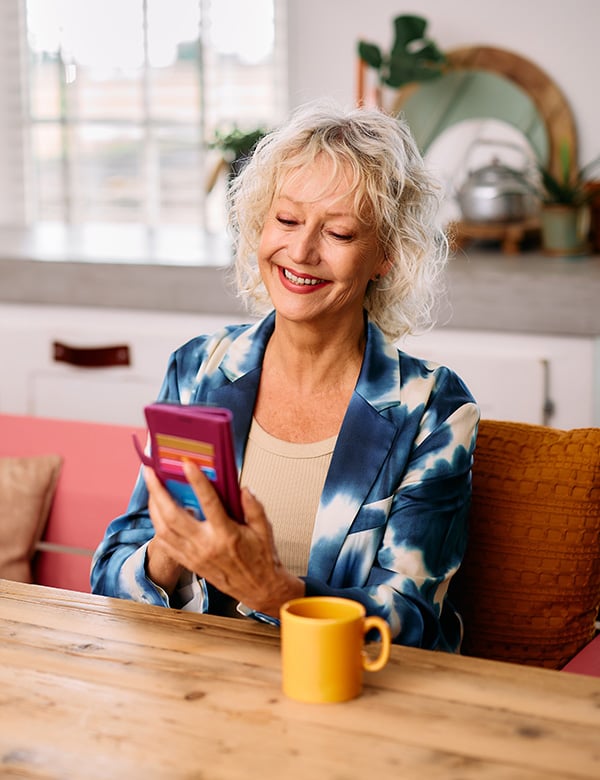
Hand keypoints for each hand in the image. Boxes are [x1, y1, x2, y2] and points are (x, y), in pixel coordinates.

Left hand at [143, 462, 303, 615]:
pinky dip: (157, 526)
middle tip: (151, 473)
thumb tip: (243, 488)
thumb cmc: (261, 558)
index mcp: (226, 534)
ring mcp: (194, 555)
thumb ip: (253, 506)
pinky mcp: (189, 562)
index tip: (187, 464)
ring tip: (151, 489)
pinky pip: (165, 544)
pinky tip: (156, 513)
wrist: (258, 588)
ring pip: (163, 529)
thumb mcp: (264, 529)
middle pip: (173, 516)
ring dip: (153, 507)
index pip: (209, 503)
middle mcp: (206, 545)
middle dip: (158, 492)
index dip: (197, 481)